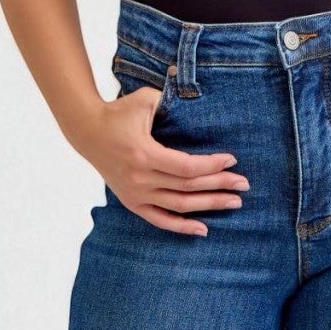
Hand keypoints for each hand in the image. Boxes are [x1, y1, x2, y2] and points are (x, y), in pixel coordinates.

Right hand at [87, 84, 249, 235]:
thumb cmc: (118, 113)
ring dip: (208, 205)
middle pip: (188, 188)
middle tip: (244, 184)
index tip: (232, 160)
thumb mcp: (145, 100)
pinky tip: (203, 229)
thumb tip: (202, 106)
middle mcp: (140, 179)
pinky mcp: (131, 202)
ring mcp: (135, 194)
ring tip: (234, 202)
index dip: (212, 166)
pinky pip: (159, 220)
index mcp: (144, 154)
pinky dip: (181, 226)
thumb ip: (172, 102)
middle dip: (219, 185)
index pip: (187, 167)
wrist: (87, 131)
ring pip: (178, 205)